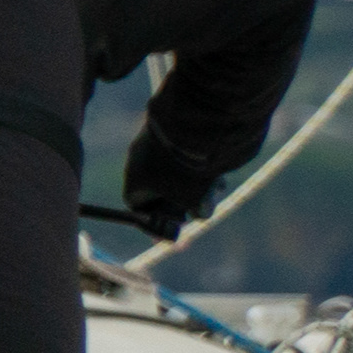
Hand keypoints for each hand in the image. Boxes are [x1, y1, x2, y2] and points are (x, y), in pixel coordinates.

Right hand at [122, 126, 220, 240]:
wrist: (200, 124)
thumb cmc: (190, 170)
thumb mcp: (195, 200)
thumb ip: (195, 211)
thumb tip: (200, 213)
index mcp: (135, 179)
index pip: (138, 206)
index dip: (155, 220)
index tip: (174, 228)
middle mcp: (139, 159)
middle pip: (158, 189)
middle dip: (182, 201)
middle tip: (200, 207)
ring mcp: (155, 140)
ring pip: (174, 170)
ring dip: (195, 182)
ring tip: (217, 186)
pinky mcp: (173, 128)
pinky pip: (183, 152)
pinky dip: (199, 163)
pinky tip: (217, 168)